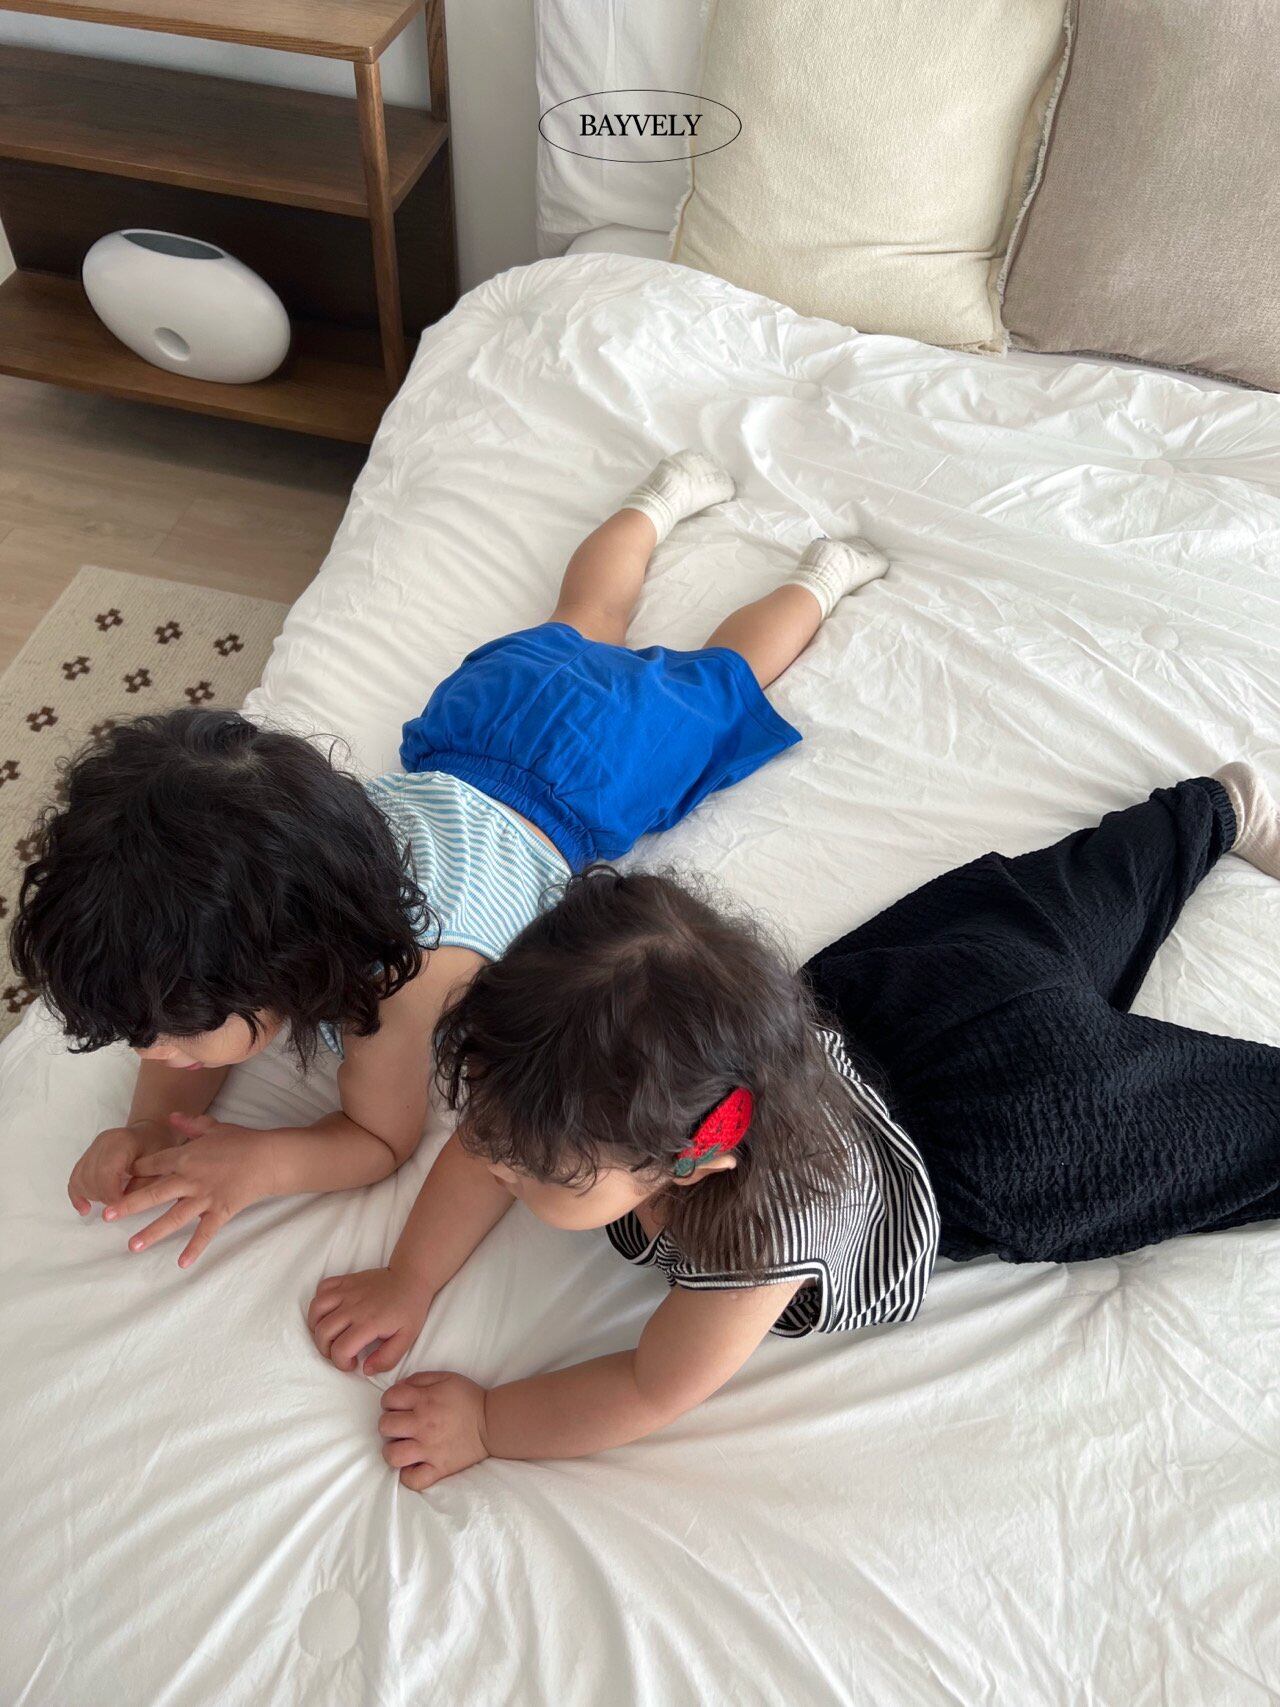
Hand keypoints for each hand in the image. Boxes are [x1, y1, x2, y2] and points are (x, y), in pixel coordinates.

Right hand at [68, 1117, 171, 1214]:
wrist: (150, 1131)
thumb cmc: (157, 1146)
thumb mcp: (159, 1165)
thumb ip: (142, 1186)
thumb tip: (122, 1206)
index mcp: (122, 1141)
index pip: (106, 1171)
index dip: (110, 1193)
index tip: (119, 1207)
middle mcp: (103, 1142)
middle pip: (91, 1176)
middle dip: (102, 1197)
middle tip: (117, 1205)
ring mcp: (93, 1147)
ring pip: (80, 1177)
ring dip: (91, 1196)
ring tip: (108, 1202)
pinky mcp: (87, 1155)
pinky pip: (75, 1177)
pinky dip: (77, 1194)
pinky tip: (85, 1209)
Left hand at [101, 1112, 278, 1266]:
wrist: (268, 1158)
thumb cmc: (241, 1141)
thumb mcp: (213, 1127)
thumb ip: (189, 1123)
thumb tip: (170, 1116)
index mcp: (186, 1157)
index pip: (153, 1165)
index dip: (134, 1172)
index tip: (117, 1180)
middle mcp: (190, 1179)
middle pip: (153, 1193)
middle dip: (128, 1205)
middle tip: (106, 1216)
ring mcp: (204, 1197)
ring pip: (173, 1217)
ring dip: (152, 1232)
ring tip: (132, 1245)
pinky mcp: (220, 1211)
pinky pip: (205, 1233)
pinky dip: (195, 1248)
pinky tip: (182, 1264)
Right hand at [308, 1267, 433, 1374]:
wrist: (411, 1278)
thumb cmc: (409, 1309)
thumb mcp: (406, 1339)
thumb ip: (387, 1358)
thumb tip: (366, 1369)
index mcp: (368, 1323)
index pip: (340, 1350)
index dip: (341, 1363)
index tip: (352, 1364)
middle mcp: (353, 1306)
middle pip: (323, 1332)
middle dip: (326, 1349)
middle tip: (340, 1352)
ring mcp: (347, 1291)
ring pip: (316, 1309)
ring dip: (317, 1326)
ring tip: (330, 1334)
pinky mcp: (346, 1279)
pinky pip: (322, 1288)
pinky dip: (320, 1302)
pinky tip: (330, 1312)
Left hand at [379, 1372, 489, 1489]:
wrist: (492, 1422)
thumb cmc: (467, 1398)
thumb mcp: (445, 1378)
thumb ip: (419, 1379)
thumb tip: (398, 1389)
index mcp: (425, 1400)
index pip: (389, 1398)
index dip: (389, 1400)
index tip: (398, 1405)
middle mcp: (423, 1425)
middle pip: (385, 1426)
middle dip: (389, 1423)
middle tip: (401, 1425)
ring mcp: (429, 1450)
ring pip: (393, 1455)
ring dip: (393, 1450)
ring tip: (404, 1446)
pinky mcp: (438, 1469)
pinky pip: (413, 1480)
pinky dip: (408, 1475)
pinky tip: (413, 1465)